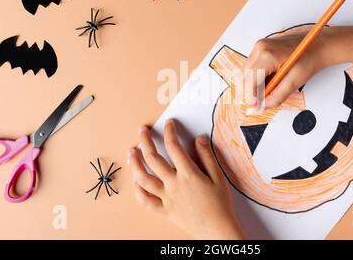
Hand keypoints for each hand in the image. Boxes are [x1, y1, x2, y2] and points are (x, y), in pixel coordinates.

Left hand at [128, 119, 246, 239]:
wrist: (217, 229)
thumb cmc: (220, 204)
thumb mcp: (218, 177)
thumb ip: (207, 156)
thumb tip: (199, 139)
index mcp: (188, 174)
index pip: (174, 147)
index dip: (170, 132)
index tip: (168, 124)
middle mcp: (173, 184)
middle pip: (153, 159)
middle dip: (145, 141)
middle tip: (142, 131)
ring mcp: (166, 198)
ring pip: (144, 179)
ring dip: (135, 163)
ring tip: (131, 152)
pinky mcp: (164, 210)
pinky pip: (146, 201)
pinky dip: (138, 191)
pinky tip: (135, 181)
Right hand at [241, 26, 336, 110]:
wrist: (318, 44)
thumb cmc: (309, 58)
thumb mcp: (294, 81)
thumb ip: (276, 96)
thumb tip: (263, 106)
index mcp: (268, 54)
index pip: (250, 79)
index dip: (250, 95)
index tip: (254, 106)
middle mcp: (260, 47)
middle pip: (245, 75)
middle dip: (250, 91)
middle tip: (261, 102)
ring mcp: (259, 46)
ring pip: (247, 71)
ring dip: (253, 84)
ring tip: (269, 90)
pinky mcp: (261, 48)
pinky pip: (252, 66)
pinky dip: (257, 77)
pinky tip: (269, 81)